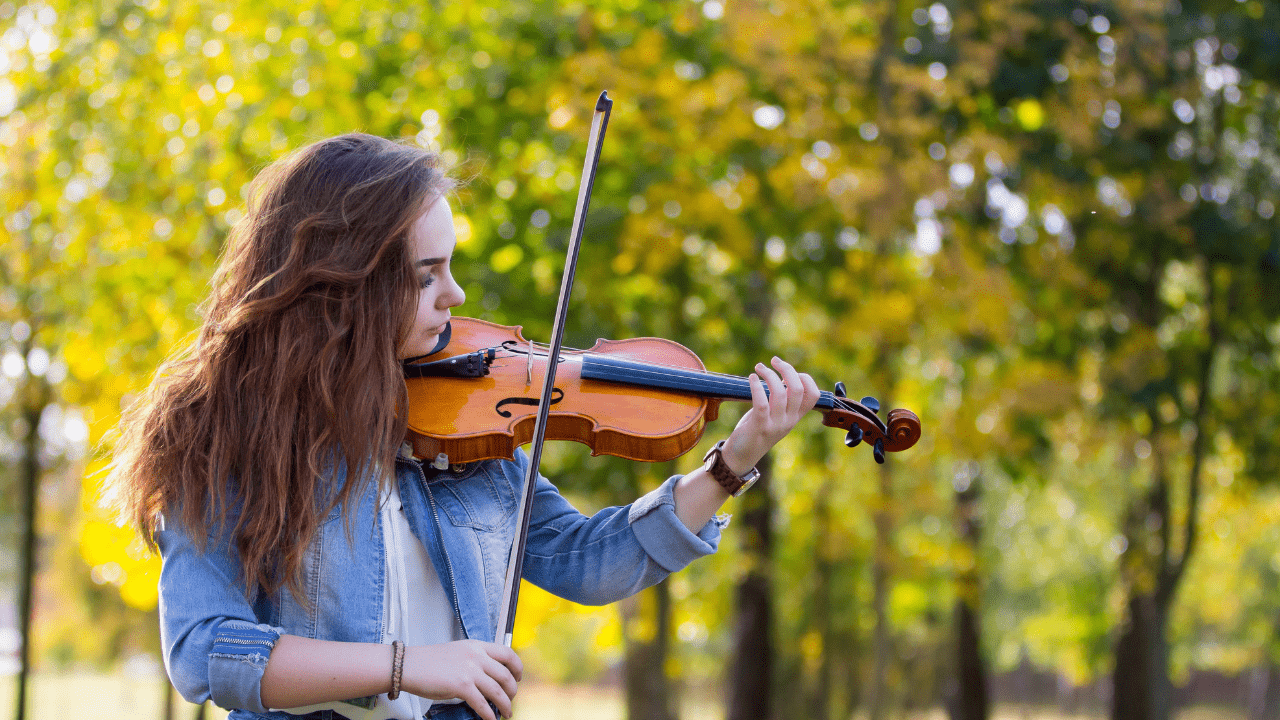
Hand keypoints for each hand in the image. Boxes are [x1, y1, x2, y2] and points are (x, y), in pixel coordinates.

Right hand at [402, 640, 522, 719]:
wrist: (409, 665)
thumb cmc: (429, 661)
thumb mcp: (458, 652)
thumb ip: (475, 659)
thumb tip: (489, 676)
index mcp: (476, 646)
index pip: (507, 653)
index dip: (517, 667)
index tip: (519, 677)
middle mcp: (476, 656)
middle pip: (506, 675)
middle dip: (512, 691)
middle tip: (511, 699)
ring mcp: (469, 670)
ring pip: (498, 690)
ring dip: (505, 704)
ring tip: (506, 712)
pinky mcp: (461, 685)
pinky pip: (482, 703)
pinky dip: (489, 713)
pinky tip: (491, 719)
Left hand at [721, 356, 819, 474]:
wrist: (741, 456)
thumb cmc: (756, 430)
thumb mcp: (775, 415)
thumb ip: (782, 399)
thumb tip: (784, 375)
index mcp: (795, 417)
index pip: (813, 395)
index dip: (805, 378)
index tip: (788, 371)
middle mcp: (789, 421)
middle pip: (798, 389)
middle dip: (787, 369)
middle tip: (774, 361)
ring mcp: (775, 424)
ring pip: (780, 393)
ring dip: (770, 375)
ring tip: (759, 367)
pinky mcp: (759, 426)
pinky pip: (761, 402)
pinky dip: (756, 386)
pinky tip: (752, 377)